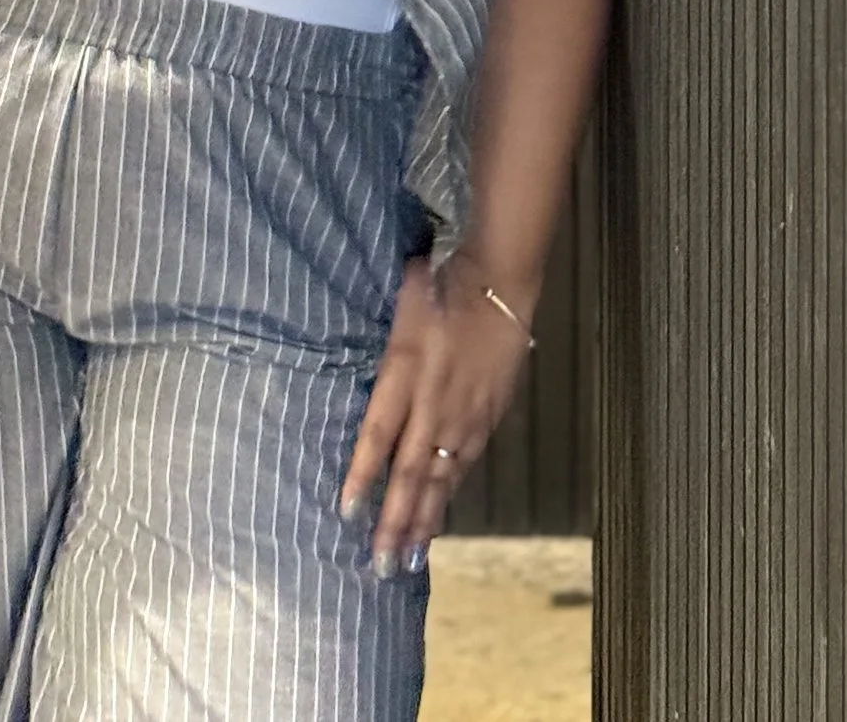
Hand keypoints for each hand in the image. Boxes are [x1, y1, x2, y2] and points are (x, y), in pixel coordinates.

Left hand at [339, 253, 535, 573]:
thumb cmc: (438, 284)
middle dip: (395, 519)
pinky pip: (464, 464)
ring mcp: (465, 415)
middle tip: (380, 564)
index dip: (363, 474)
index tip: (347, 513)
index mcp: (406, 370)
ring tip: (408, 558)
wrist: (499, 282)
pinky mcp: (488, 418)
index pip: (379, 432)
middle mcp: (434, 401)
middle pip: (411, 469)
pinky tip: (440, 518)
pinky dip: (449, 494)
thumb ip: (383, 353)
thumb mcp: (398, 309)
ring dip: (424, 518)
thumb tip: (360, 381)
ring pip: (441, 477)